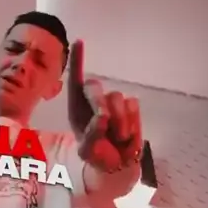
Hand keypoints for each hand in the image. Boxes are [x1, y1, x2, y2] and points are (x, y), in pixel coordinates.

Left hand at [67, 40, 142, 172]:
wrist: (119, 166)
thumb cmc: (97, 156)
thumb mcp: (87, 151)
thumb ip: (92, 134)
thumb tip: (102, 116)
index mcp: (76, 109)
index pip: (75, 80)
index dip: (77, 61)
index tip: (79, 41)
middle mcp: (93, 102)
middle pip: (94, 86)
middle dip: (99, 102)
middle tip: (104, 120)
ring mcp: (113, 103)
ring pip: (116, 96)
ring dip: (118, 120)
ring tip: (117, 137)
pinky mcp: (130, 107)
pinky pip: (132, 105)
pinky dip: (131, 121)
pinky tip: (127, 133)